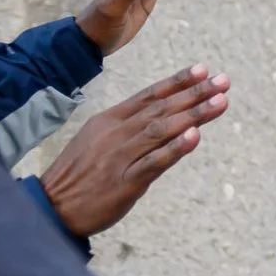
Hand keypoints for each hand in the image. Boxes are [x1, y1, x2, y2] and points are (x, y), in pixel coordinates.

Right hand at [38, 64, 229, 236]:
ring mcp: (121, 156)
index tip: (203, 69)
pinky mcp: (126, 181)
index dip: (177, 82)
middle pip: (161, 109)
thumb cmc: (80, 173)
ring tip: (220, 101)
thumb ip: (129, 128)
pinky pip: (154, 162)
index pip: (149, 96)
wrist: (51, 205)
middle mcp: (116, 133)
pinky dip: (175, 148)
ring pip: (162, 130)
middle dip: (195, 93)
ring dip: (194, 115)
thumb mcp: (99, 140)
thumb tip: (162, 117)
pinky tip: (195, 137)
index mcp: (109, 120)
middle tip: (224, 81)